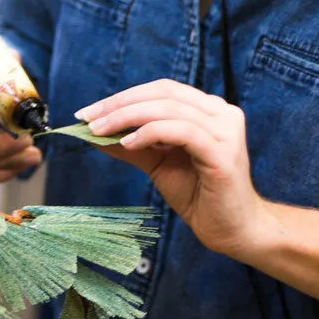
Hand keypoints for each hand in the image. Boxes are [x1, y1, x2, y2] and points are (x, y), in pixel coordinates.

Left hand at [82, 79, 274, 258]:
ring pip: (169, 108)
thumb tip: (91, 131)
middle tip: (87, 118)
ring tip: (100, 131)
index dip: (122, 96)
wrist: (230, 229)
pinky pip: (182, 131)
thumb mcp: (156, 162)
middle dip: (119, 103)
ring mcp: (226, 131)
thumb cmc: (197, 194)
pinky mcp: (224, 153)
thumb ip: (130, 144)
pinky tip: (129, 143)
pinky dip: (151, 133)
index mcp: (208, 110)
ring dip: (128, 117)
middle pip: (163, 93)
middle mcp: (222, 113)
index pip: (161, 89)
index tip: (87, 113)